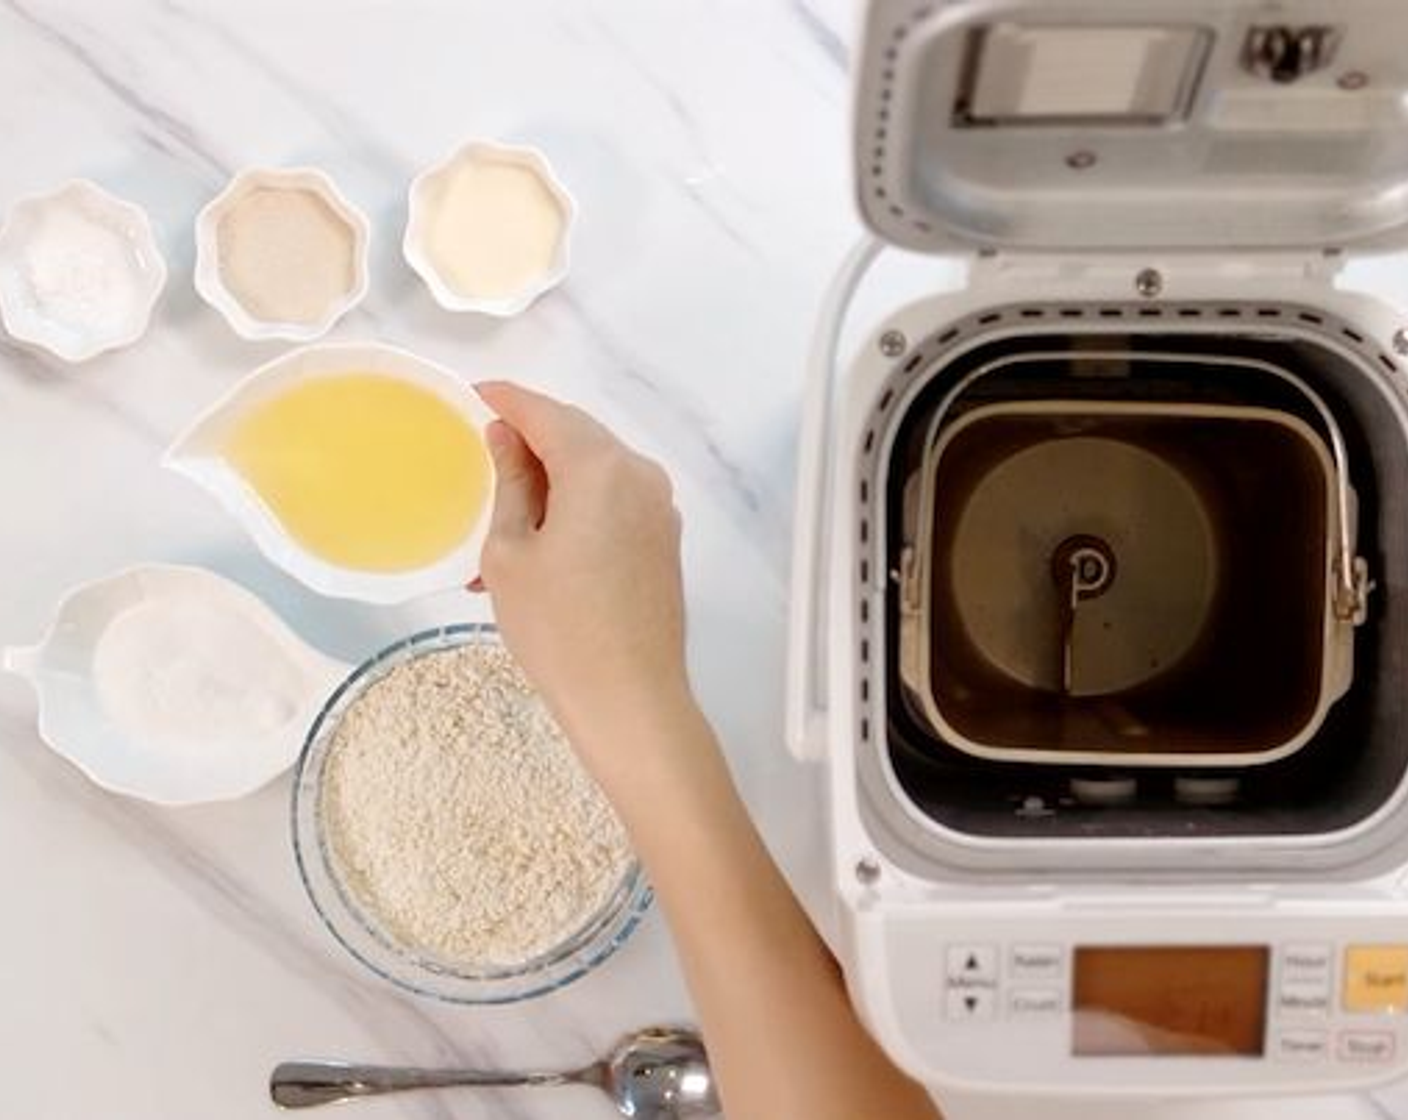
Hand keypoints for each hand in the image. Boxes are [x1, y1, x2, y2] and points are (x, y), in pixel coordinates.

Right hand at [473, 381, 690, 758]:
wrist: (629, 698)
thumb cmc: (559, 630)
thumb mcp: (510, 551)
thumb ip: (510, 482)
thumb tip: (506, 438)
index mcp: (601, 467)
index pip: (545, 412)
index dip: (507, 400)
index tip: (476, 395)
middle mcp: (640, 476)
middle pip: (577, 436)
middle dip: (529, 442)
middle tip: (483, 460)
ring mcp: (659, 509)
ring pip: (595, 473)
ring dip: (550, 484)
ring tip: (500, 526)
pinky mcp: (663, 541)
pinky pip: (613, 504)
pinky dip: (575, 509)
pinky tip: (538, 546)